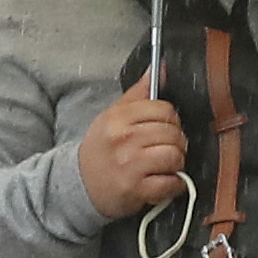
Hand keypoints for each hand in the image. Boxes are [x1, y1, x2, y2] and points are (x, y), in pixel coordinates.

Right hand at [78, 82, 188, 221]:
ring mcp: (129, 165)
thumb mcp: (113, 116)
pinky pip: (170, 183)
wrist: (80, 184)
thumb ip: (139, 93)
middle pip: (172, 133)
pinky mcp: (135, 189)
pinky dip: (174, 185)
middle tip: (167, 148)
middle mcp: (123, 139)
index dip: (171, 120)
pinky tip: (165, 182)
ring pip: (174, 156)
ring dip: (176, 164)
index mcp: (119, 117)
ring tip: (166, 166)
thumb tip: (159, 68)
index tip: (165, 128)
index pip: (164, 109)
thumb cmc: (101, 149)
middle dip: (177, 142)